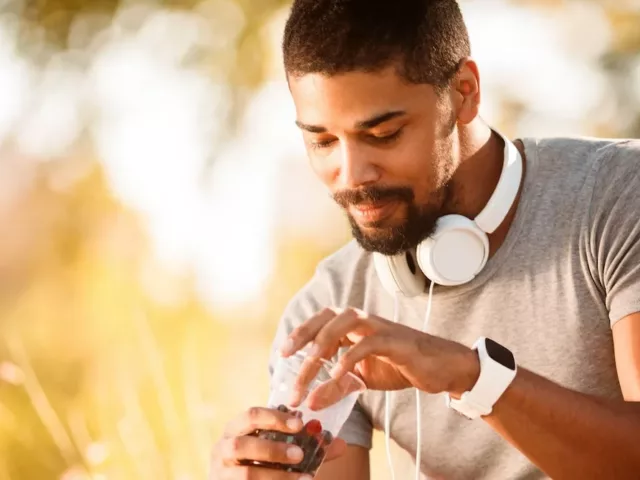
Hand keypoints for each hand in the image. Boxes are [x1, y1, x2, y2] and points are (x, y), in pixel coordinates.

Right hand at [209, 406, 346, 478]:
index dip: (275, 418)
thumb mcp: (277, 450)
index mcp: (235, 429)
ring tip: (303, 479)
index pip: (251, 415)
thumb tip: (340, 444)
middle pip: (241, 444)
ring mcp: (222, 473)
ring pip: (246, 474)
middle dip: (273, 449)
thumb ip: (306, 447)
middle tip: (300, 454)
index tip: (299, 424)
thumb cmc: (259, 462)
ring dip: (276, 475)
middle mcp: (222, 449)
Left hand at [279, 307, 479, 399]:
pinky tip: (339, 374)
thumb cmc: (399, 367)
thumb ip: (336, 388)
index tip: (283, 353)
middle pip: (326, 318)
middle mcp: (364, 321)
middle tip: (287, 357)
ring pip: (343, 324)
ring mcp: (379, 328)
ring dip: (322, 347)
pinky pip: (367, 343)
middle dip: (304, 336)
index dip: (300, 332)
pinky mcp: (395, 341)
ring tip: (308, 370)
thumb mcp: (362, 379)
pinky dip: (350, 357)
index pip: (320, 320)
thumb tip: (309, 402)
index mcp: (353, 326)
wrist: (439, 368)